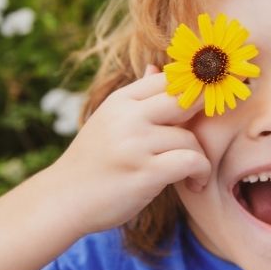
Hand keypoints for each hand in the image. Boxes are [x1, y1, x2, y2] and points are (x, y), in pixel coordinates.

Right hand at [48, 66, 210, 235]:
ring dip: (201, 158)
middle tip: (207, 137)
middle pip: (185, 99)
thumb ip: (137, 99)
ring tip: (195, 173)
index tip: (203, 109)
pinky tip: (195, 183)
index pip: (168, 79)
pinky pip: (191, 162)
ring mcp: (135, 144)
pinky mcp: (145, 173)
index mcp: (120, 101)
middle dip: (204, 116)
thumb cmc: (92, 162)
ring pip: (190, 138)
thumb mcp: (109, 122)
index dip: (193, 89)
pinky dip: (201, 172)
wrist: (63, 200)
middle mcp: (127, 117)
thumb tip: (156, 68)